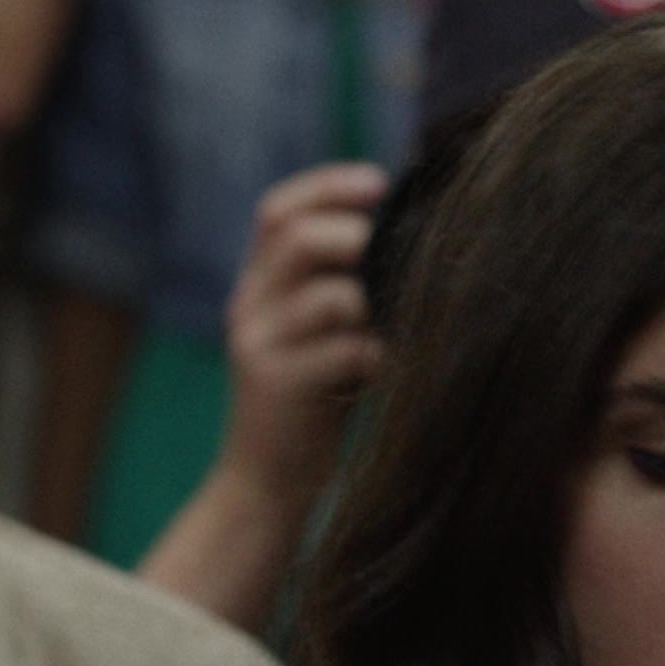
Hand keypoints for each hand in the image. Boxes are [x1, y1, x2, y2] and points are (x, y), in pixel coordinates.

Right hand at [215, 162, 388, 512]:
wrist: (265, 483)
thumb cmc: (312, 404)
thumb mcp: (319, 335)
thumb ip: (344, 289)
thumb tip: (415, 241)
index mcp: (259, 284)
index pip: (278, 211)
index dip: (327, 186)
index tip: (379, 181)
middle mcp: (250, 305)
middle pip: (296, 237)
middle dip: (358, 235)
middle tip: (403, 250)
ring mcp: (259, 345)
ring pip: (325, 295)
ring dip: (377, 298)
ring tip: (409, 312)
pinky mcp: (276, 387)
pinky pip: (340, 352)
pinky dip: (378, 351)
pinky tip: (396, 362)